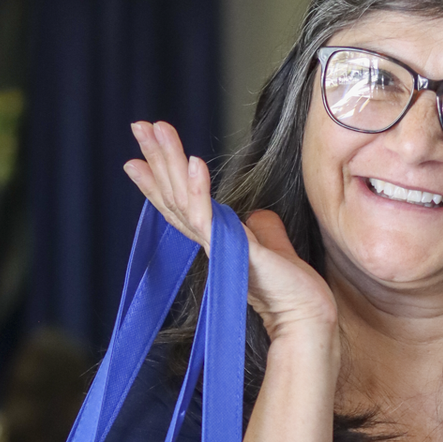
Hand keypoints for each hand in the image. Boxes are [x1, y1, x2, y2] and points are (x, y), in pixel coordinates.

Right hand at [124, 121, 335, 345]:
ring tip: (155, 130)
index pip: (180, 204)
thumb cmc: (291, 288)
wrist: (306, 316)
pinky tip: (193, 162)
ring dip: (168, 161)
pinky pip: (208, 216)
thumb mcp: (271, 246)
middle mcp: (211, 241)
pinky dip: (198, 189)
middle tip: (138, 125)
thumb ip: (261, 228)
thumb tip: (255, 215)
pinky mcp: (232, 250)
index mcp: (216, 238)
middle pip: (173, 194)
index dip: (158, 181)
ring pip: (183, 198)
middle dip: (156, 158)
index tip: (136, 159)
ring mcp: (218, 246)